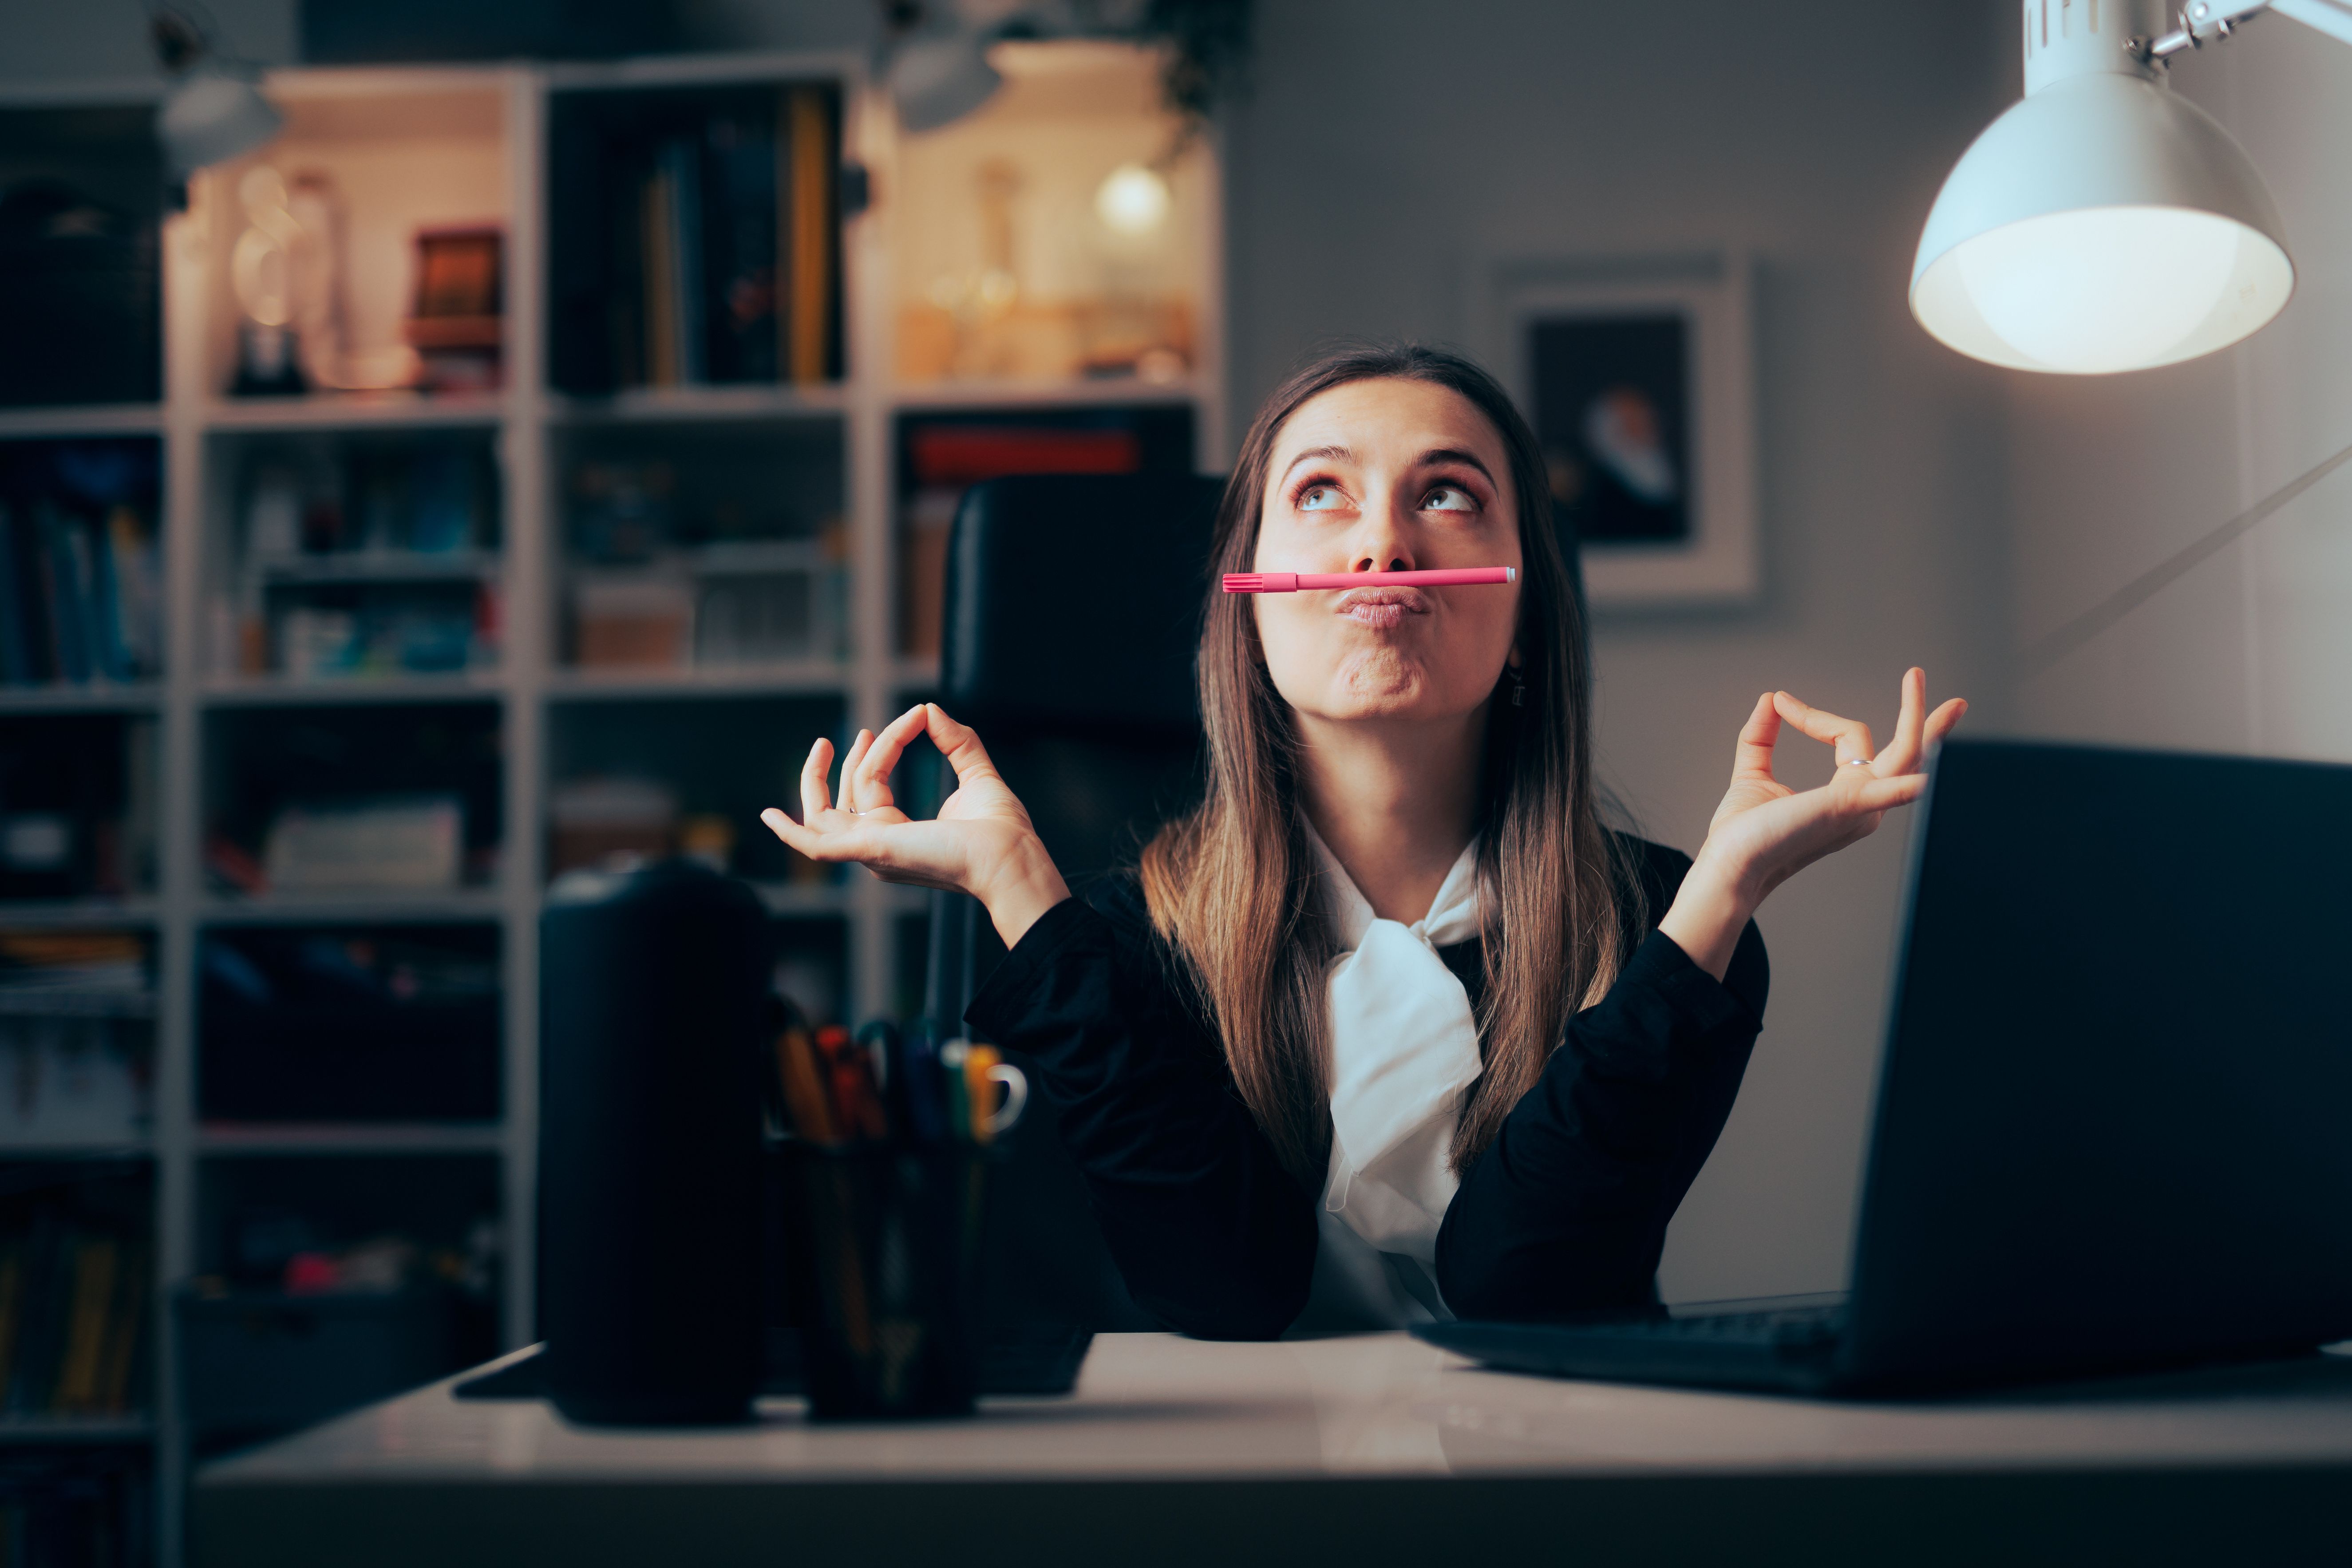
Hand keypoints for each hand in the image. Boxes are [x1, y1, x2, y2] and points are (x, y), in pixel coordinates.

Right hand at [759, 703, 1069, 947]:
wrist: (1011, 856)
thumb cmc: (1002, 831)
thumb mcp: (976, 773)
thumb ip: (957, 742)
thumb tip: (931, 710)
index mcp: (898, 834)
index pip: (872, 785)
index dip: (887, 746)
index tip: (917, 716)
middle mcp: (879, 846)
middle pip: (842, 799)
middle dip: (843, 765)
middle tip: (857, 734)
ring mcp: (871, 850)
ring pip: (827, 810)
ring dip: (821, 777)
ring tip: (828, 743)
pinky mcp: (870, 849)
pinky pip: (816, 845)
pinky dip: (790, 832)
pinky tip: (768, 817)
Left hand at [1658, 668, 1966, 979]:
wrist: (1729, 864)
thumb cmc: (1744, 833)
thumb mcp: (1753, 773)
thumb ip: (1761, 737)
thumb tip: (1770, 699)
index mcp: (1847, 795)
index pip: (1848, 738)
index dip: (1813, 715)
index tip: (1782, 701)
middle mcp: (1863, 804)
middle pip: (1904, 751)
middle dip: (1919, 714)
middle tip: (1918, 674)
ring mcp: (1860, 808)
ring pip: (1904, 756)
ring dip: (1915, 717)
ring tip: (1915, 678)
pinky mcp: (1846, 810)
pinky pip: (1886, 793)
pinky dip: (1905, 786)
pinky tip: (1921, 782)